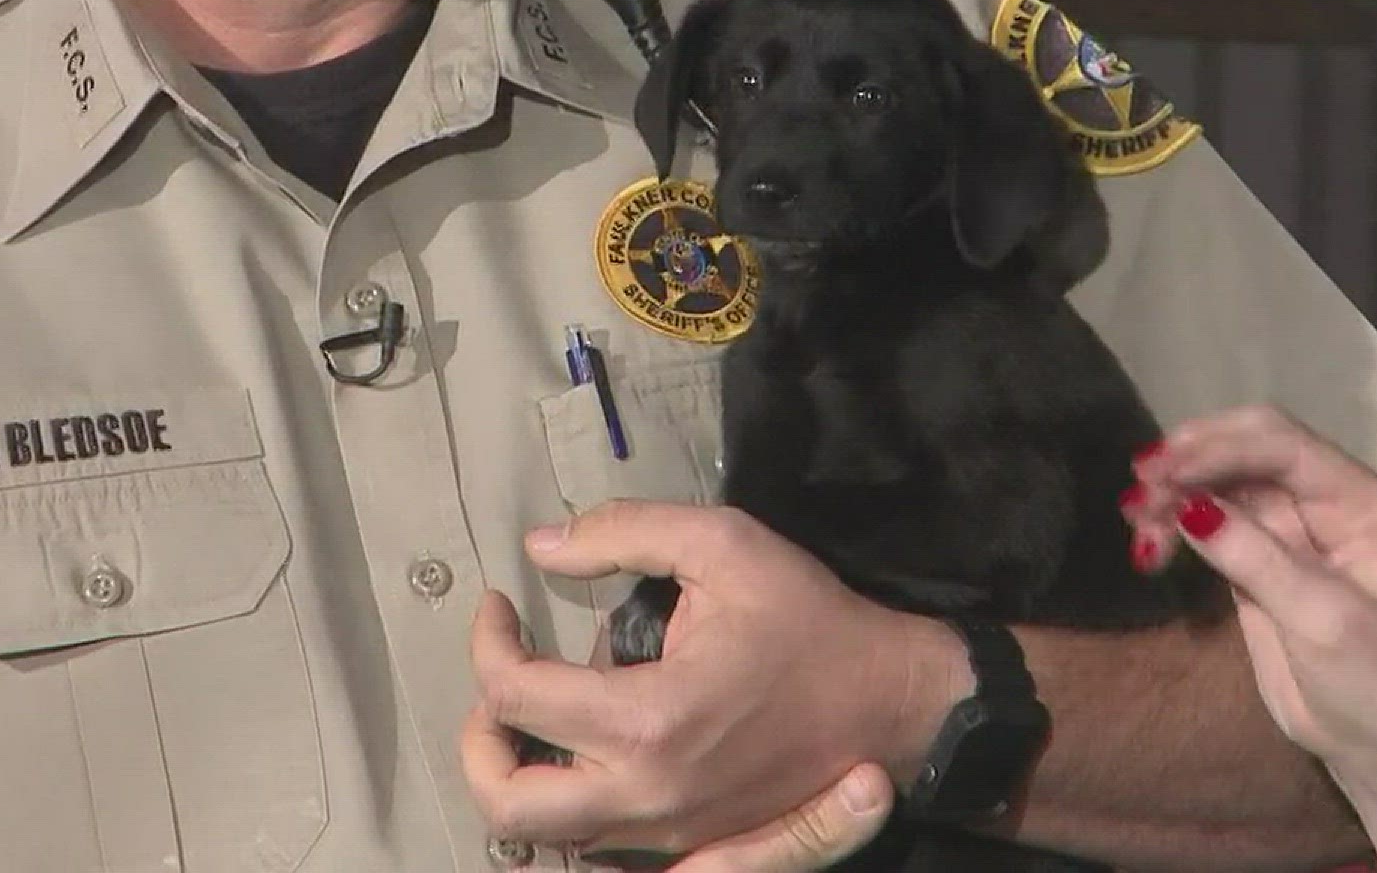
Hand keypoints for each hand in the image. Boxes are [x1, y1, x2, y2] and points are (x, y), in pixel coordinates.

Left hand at [460, 499, 965, 858]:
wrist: (897, 707)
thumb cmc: (814, 624)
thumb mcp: (725, 546)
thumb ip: (625, 533)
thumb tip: (540, 546)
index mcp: (647, 722)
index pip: (514, 695)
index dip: (487, 641)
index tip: (499, 605)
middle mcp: (646, 794)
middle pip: (506, 801)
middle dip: (479, 738)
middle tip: (497, 683)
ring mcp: (667, 832)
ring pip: (547, 834)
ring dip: (520, 774)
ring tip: (534, 713)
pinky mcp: (689, 844)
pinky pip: (597, 842)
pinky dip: (569, 802)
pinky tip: (584, 748)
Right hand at [1125, 406, 1376, 870]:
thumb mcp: (1323, 621)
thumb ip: (1257, 559)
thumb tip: (1186, 507)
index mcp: (1366, 503)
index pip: (1285, 447)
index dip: (1219, 449)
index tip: (1158, 472)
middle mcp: (1331, 501)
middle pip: (1249, 450)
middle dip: (1190, 461)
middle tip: (1138, 490)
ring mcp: (1294, 528)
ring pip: (1221, 483)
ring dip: (1173, 494)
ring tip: (1135, 523)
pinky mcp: (1260, 557)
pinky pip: (1210, 521)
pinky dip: (1175, 524)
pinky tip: (1150, 545)